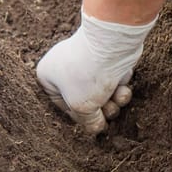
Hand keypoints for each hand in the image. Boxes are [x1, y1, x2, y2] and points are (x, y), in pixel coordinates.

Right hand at [36, 10, 154, 133]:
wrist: (111, 44)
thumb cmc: (86, 74)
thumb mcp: (82, 107)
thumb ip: (87, 121)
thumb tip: (96, 128)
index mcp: (47, 76)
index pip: (62, 106)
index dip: (80, 117)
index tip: (91, 120)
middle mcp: (64, 68)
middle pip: (85, 101)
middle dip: (100, 110)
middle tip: (107, 109)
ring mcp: (86, 63)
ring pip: (101, 93)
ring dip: (113, 101)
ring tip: (118, 97)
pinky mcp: (107, 60)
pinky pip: (112, 81)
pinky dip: (119, 87)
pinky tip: (123, 86)